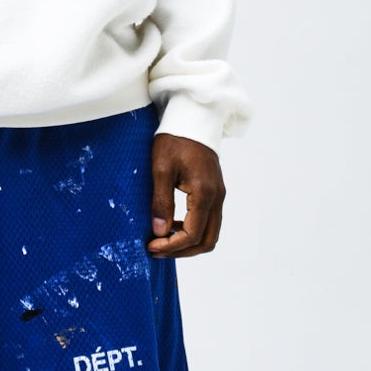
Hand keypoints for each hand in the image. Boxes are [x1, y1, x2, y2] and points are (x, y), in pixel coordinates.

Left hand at [148, 134, 225, 257]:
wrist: (192, 118)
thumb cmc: (174, 140)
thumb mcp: (161, 169)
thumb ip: (161, 202)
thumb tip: (160, 232)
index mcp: (204, 193)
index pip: (192, 234)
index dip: (172, 246)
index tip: (151, 246)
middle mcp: (217, 197)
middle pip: (207, 240)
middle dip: (182, 251)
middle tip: (157, 250)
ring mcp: (219, 195)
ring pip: (210, 233)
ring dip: (188, 243)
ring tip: (162, 240)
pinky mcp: (215, 191)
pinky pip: (209, 221)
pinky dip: (193, 230)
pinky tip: (172, 225)